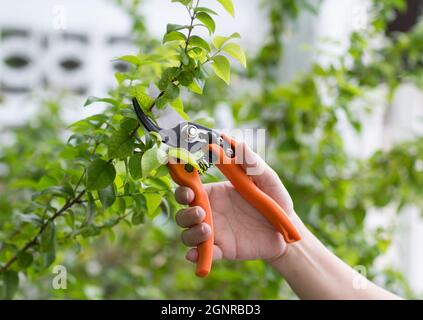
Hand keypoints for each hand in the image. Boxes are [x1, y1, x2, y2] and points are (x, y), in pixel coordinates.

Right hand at [174, 142, 298, 262]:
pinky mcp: (221, 250)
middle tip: (201, 211)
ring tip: (206, 229)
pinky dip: (196, 255)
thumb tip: (236, 143)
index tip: (186, 185)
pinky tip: (197, 254)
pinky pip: (203, 254)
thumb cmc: (274, 200)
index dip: (181, 184)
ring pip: (187, 233)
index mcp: (215, 192)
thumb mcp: (267, 179)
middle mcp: (210, 211)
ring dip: (190, 232)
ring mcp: (214, 232)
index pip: (189, 186)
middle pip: (183, 210)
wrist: (287, 231)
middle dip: (184, 209)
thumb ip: (252, 163)